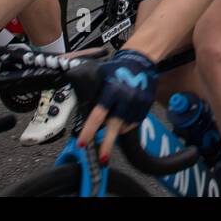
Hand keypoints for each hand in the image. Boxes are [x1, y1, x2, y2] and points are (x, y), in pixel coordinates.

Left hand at [79, 49, 157, 164]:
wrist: (140, 60)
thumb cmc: (116, 68)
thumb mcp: (100, 73)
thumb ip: (89, 87)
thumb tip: (74, 98)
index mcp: (112, 89)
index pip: (97, 115)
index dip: (89, 131)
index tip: (82, 143)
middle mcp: (126, 97)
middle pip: (114, 126)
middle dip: (107, 145)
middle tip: (102, 159)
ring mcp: (138, 103)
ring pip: (124, 127)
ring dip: (116, 131)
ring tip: (110, 129)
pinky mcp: (146, 106)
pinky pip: (134, 123)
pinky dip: (126, 125)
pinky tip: (122, 120)